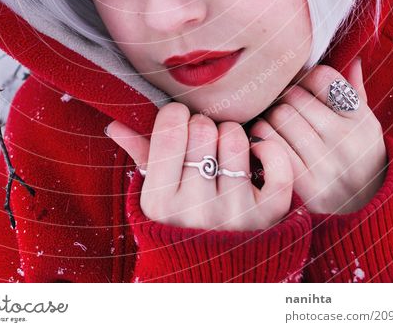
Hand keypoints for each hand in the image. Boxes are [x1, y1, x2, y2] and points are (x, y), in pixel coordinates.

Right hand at [106, 102, 293, 230]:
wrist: (213, 279)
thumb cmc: (178, 227)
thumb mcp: (153, 199)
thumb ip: (140, 157)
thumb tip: (115, 124)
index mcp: (161, 202)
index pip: (171, 130)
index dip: (176, 115)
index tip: (178, 122)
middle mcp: (197, 210)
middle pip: (203, 130)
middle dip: (201, 126)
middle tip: (201, 139)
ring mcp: (235, 213)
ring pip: (236, 139)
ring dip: (230, 135)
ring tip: (224, 150)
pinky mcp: (270, 216)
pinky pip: (277, 165)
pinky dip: (269, 149)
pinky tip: (256, 152)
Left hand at [248, 58, 387, 213]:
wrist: (362, 218)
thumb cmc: (356, 161)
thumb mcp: (365, 127)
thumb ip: (355, 92)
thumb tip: (354, 56)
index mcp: (362, 120)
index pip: (322, 76)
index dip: (305, 77)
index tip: (301, 87)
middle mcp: (347, 141)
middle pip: (294, 95)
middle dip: (282, 98)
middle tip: (280, 107)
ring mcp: (325, 164)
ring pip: (278, 116)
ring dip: (268, 117)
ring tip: (273, 124)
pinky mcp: (303, 185)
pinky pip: (269, 145)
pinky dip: (260, 139)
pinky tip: (264, 142)